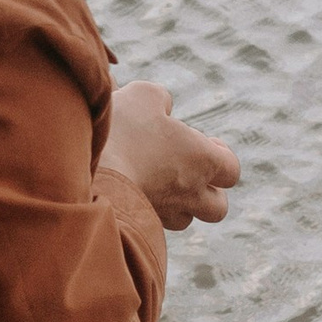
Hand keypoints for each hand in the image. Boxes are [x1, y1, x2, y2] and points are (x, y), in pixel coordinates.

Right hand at [102, 80, 242, 230]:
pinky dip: (150, 210)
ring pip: (185, 219)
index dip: (222, 157)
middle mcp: (191, 193)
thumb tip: (163, 108)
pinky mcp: (139, 225)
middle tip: (186, 172)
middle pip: (218, 208)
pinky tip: (131, 189)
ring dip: (178, 204)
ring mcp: (165, 214)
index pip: (232, 170)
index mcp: (202, 160)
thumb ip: (161, 99)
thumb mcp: (144, 96)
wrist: (88, 174)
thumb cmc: (124, 131)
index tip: (201, 143)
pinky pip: (155, 222)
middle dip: (209, 192)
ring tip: (156, 182)